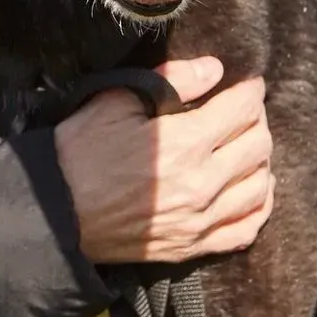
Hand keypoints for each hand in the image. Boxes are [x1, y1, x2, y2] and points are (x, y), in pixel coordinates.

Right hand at [53, 56, 273, 264]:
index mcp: (185, 144)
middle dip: (257, 120)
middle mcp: (202, 185)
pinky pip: (246, 229)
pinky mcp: (193, 246)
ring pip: (259, 187)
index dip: (250, 90)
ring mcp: (201, 220)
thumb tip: (213, 69)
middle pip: (258, 146)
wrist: (56, 212)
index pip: (241, 110)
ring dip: (261, 161)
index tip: (248, 82)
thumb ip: (171, 81)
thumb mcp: (116, 102)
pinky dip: (258, 207)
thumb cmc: (81, 150)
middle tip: (243, 110)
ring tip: (247, 146)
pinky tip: (253, 190)